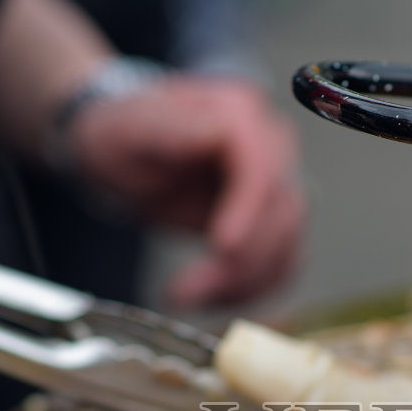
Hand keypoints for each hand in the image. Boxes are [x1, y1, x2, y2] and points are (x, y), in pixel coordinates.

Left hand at [67, 76, 303, 307]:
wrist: (125, 149)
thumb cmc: (125, 133)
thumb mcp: (133, 127)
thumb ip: (175, 128)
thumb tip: (221, 132)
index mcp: (239, 114)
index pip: (264, 169)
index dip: (250, 212)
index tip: (222, 248)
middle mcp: (270, 144)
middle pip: (281, 212)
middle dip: (241, 261)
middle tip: (189, 291)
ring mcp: (276, 182)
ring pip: (286, 243)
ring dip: (244, 281)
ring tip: (191, 296)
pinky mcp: (271, 217)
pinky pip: (280, 259)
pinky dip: (250, 287)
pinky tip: (212, 296)